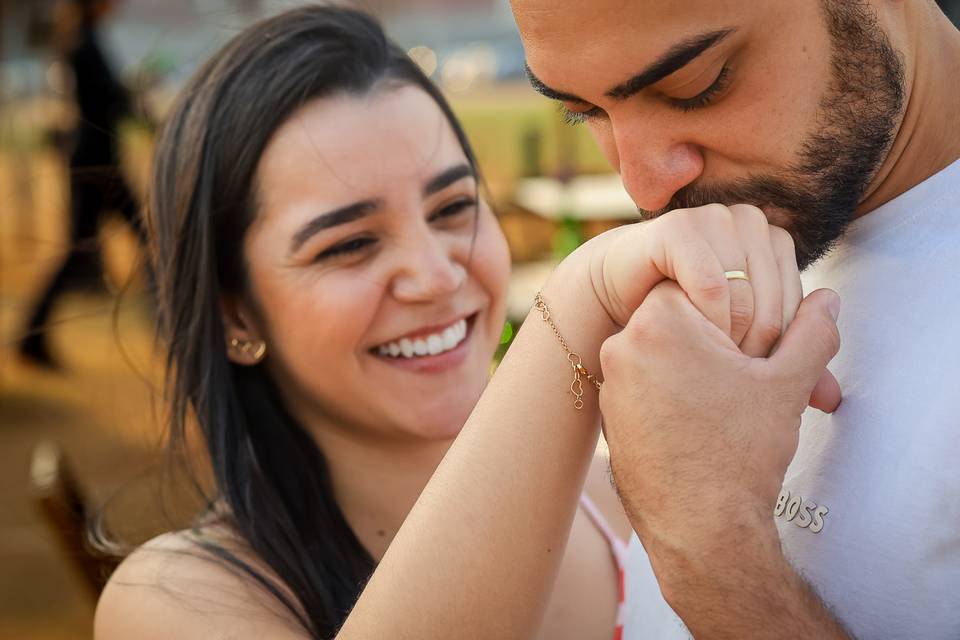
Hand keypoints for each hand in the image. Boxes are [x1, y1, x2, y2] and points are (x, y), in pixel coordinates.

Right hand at [563, 204, 838, 410]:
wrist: (619, 301)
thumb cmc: (683, 329)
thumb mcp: (741, 350)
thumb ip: (786, 369)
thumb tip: (833, 398)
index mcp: (773, 240)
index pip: (799, 306)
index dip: (779, 350)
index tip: (750, 377)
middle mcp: (748, 221)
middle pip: (777, 300)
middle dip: (756, 348)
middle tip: (730, 378)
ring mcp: (714, 219)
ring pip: (747, 294)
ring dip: (730, 338)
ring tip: (712, 363)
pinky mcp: (679, 229)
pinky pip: (711, 283)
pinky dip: (706, 319)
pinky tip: (692, 340)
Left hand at [597, 282, 840, 602]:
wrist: (700, 532)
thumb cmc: (740, 454)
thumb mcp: (785, 384)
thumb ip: (810, 332)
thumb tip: (827, 298)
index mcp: (658, 322)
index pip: (702, 285)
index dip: (738, 313)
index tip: (754, 348)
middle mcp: (621, 346)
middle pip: (680, 320)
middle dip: (719, 344)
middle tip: (747, 379)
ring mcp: (610, 383)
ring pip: (663, 355)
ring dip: (696, 369)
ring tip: (727, 409)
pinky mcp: (608, 415)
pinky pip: (646, 387)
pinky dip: (673, 395)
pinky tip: (701, 426)